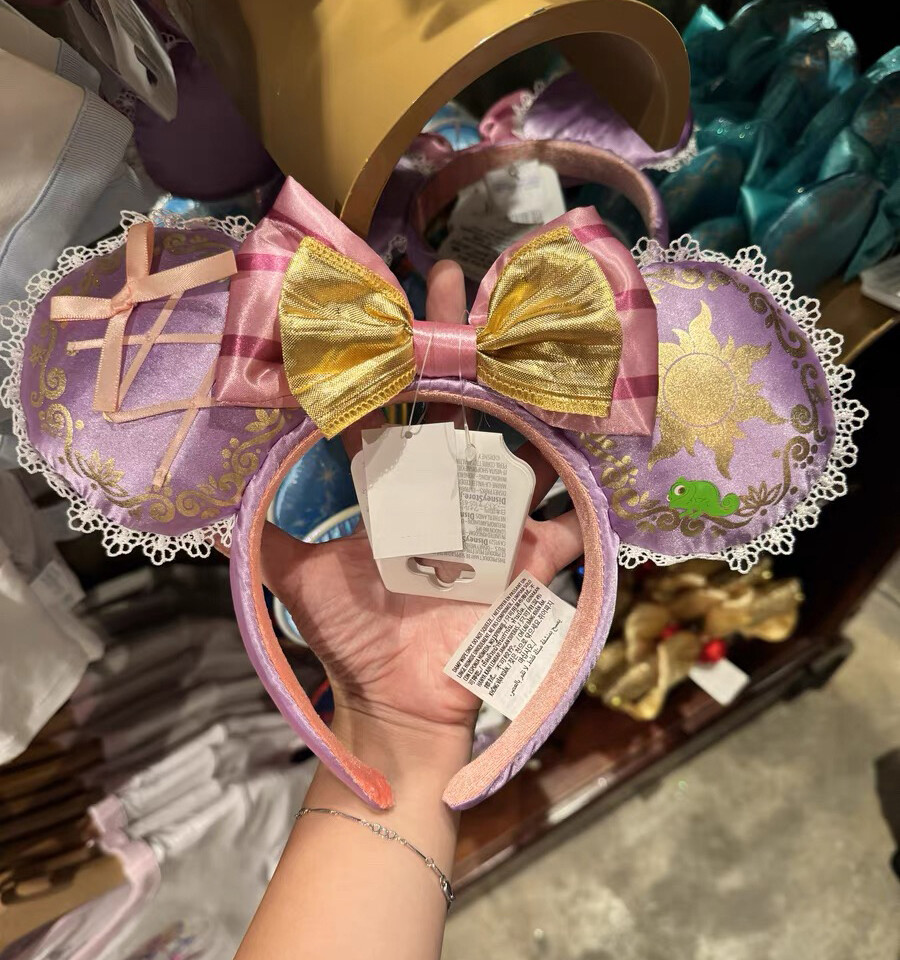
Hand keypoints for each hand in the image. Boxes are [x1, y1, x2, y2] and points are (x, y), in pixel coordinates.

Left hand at [258, 262, 584, 741]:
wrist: (398, 704)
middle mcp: (447, 493)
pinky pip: (562, 524)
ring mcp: (493, 523)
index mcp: (398, 489)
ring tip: (533, 339)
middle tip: (461, 280)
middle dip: (463, 344)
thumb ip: (270, 532)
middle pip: (462, 406)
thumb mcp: (300, 578)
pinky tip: (587, 449)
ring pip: (518, 447)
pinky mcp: (529, 561)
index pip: (402, 407)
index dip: (401, 356)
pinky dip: (575, 499)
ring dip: (527, 397)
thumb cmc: (352, 641)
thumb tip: (230, 490)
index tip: (399, 298)